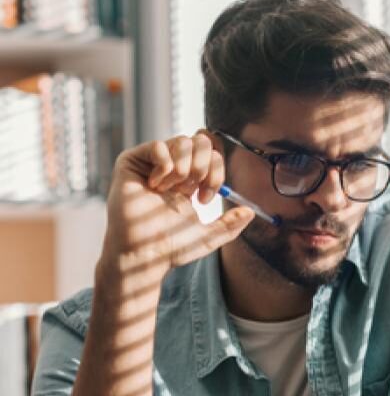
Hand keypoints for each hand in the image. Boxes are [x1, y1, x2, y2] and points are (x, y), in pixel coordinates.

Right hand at [102, 131, 253, 276]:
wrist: (142, 254)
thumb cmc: (169, 247)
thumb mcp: (207, 237)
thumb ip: (229, 225)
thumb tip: (251, 212)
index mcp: (188, 181)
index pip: (212, 155)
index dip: (216, 172)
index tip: (205, 199)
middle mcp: (171, 168)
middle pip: (200, 142)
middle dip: (203, 167)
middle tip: (192, 190)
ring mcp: (151, 163)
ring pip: (182, 141)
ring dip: (183, 169)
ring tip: (171, 190)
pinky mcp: (131, 161)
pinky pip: (158, 146)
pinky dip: (164, 167)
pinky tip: (155, 185)